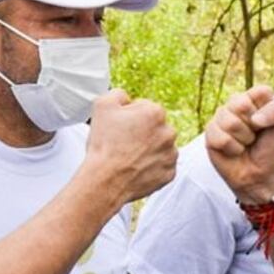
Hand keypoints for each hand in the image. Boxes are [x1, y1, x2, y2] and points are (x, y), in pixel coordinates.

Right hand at [85, 89, 177, 204]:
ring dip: (148, 149)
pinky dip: (151, 166)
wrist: (106, 180)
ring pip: (160, 146)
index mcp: (155, 113)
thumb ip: (117, 94)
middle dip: (142, 132)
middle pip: (155, 127)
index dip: (129, 116)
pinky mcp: (169, 173)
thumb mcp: (102, 106)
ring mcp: (171, 154)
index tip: (120, 127)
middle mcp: (169, 132)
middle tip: (123, 143)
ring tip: (128, 157)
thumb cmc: (104, 145)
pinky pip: (162, 166)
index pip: (144, 108)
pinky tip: (135, 168)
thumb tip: (125, 97)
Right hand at [204, 85, 273, 203]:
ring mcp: (222, 118)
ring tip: (246, 144)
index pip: (260, 91)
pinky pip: (220, 136)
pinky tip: (235, 151)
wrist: (261, 175)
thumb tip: (254, 118)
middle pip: (241, 103)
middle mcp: (237, 104)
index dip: (267, 110)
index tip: (269, 124)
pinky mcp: (210, 133)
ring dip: (243, 138)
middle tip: (256, 135)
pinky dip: (232, 148)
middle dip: (253, 125)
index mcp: (256, 99)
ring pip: (229, 121)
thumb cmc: (273, 149)